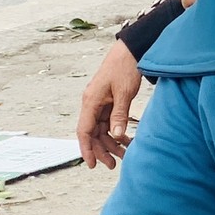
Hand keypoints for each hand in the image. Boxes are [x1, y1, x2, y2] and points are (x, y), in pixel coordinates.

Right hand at [76, 40, 144, 168]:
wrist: (130, 50)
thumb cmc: (125, 67)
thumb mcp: (124, 92)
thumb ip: (119, 115)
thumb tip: (116, 135)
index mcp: (91, 101)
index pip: (84, 131)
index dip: (86, 149)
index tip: (91, 164)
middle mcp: (92, 103)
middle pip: (92, 133)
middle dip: (101, 150)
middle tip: (113, 165)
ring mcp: (99, 102)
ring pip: (101, 129)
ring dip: (111, 143)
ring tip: (124, 155)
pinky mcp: (108, 101)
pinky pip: (109, 121)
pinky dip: (116, 132)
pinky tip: (126, 140)